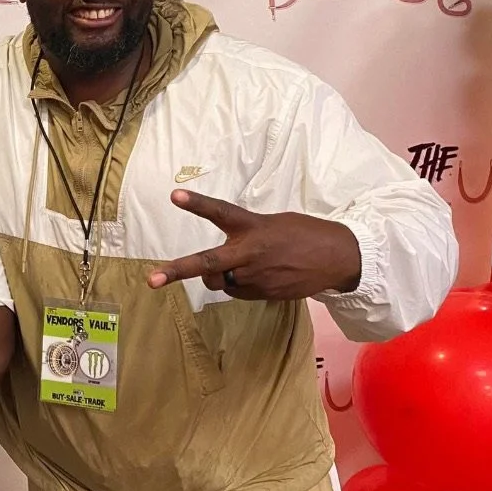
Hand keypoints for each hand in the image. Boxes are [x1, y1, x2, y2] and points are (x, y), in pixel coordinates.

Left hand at [147, 189, 360, 299]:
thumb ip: (245, 235)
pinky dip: (237, 285)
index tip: (175, 196)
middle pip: (207, 263)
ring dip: (217, 276)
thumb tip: (225, 257)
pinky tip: (257, 275)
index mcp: (253, 227)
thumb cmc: (303, 234)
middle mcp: (249, 253)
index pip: (220, 212)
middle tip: (152, 280)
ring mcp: (255, 277)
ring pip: (219, 282)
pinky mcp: (262, 294)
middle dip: (177, 271)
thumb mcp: (273, 224)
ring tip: (238, 265)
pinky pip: (236, 292)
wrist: (339, 258)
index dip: (197, 204)